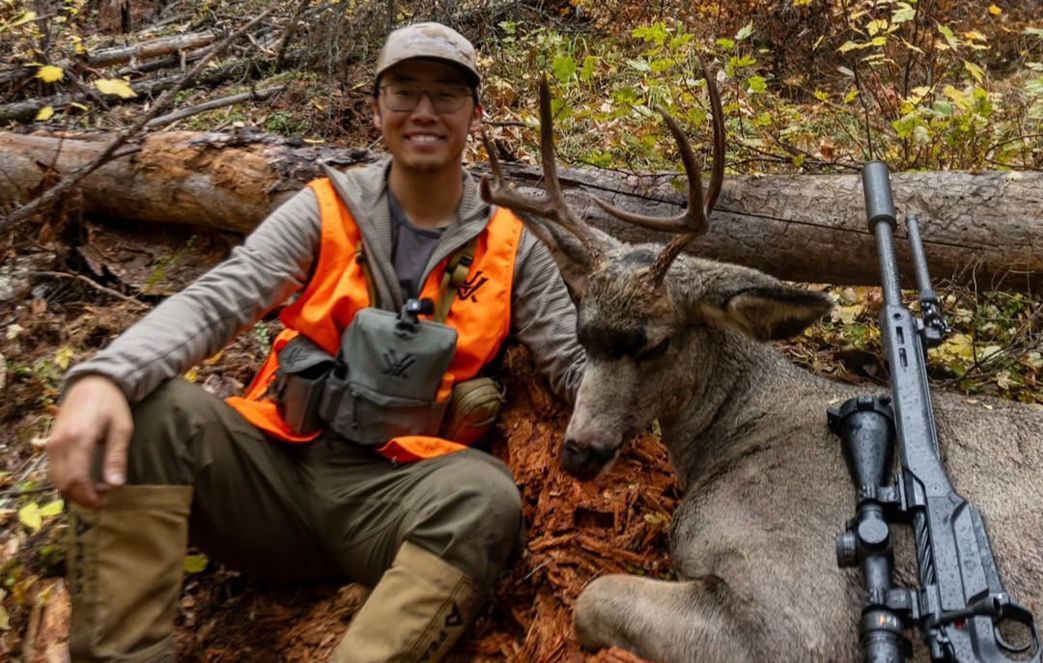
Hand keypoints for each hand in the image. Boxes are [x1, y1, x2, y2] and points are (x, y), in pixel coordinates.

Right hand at [47, 375, 132, 507]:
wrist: (91, 384)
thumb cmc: (111, 405)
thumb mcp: (122, 428)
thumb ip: (117, 457)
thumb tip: (116, 484)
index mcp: (79, 438)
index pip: (77, 479)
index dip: (90, 496)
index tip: (106, 499)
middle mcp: (60, 443)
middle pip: (64, 483)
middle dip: (82, 497)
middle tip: (103, 497)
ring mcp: (52, 443)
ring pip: (56, 480)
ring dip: (73, 491)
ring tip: (96, 490)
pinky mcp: (50, 443)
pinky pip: (53, 470)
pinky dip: (66, 481)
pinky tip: (85, 481)